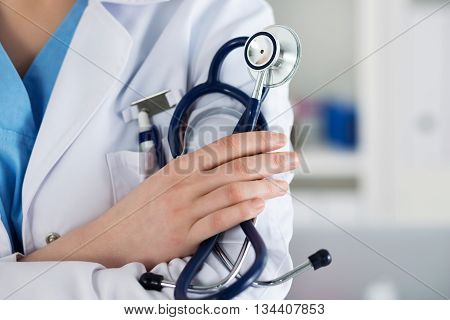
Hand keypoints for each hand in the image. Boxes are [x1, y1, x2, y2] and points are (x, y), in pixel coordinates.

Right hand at [22, 131, 298, 267]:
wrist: (112, 237)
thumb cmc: (140, 208)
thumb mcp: (164, 180)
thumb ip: (193, 172)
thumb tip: (228, 167)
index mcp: (181, 167)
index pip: (225, 147)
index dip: (255, 140)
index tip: (277, 138)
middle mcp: (185, 183)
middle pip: (236, 167)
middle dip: (269, 161)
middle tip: (292, 159)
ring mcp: (186, 208)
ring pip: (233, 191)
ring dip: (263, 187)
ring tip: (283, 185)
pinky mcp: (186, 234)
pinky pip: (220, 220)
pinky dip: (243, 211)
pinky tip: (261, 206)